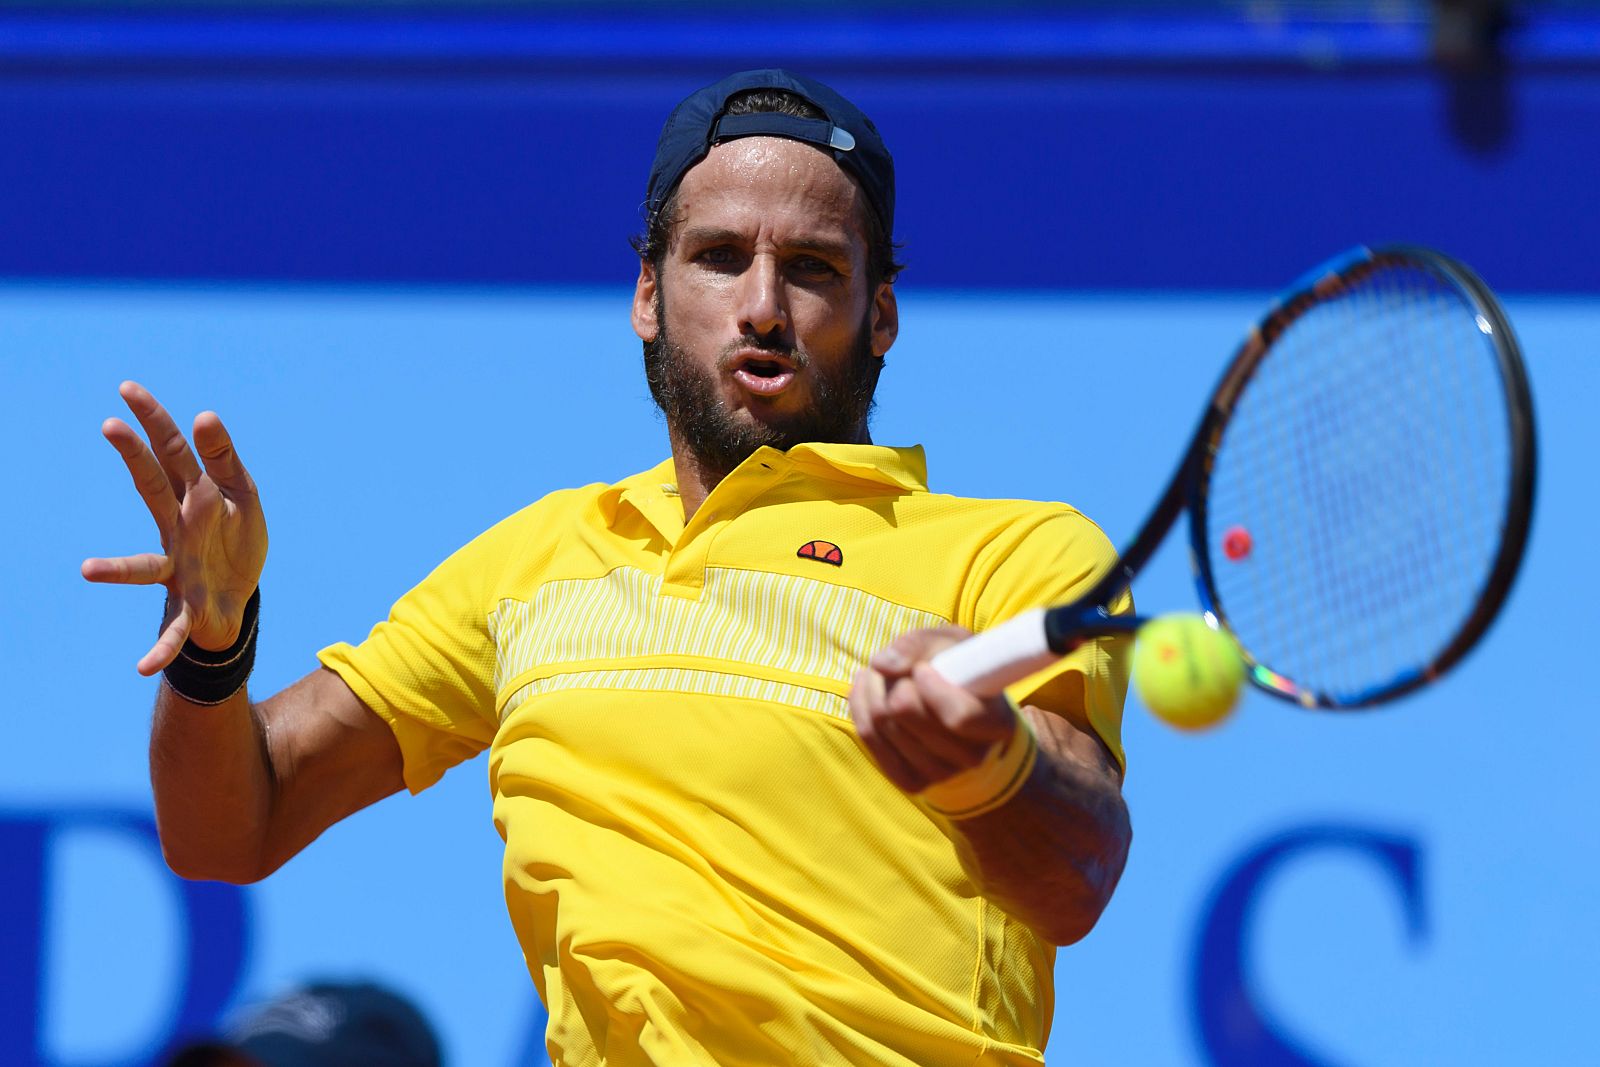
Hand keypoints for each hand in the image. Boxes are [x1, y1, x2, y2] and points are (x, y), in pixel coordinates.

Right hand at [82, 381, 267, 675]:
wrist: (238, 599)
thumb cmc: (234, 540)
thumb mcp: (242, 496)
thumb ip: (225, 460)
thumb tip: (204, 415)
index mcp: (194, 498)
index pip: (172, 453)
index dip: (154, 421)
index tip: (127, 388)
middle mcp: (176, 530)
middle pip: (152, 490)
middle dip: (134, 457)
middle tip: (110, 424)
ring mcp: (178, 570)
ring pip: (143, 569)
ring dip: (117, 572)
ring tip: (89, 571)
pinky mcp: (188, 608)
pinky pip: (171, 632)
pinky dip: (159, 649)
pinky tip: (142, 667)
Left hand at [849, 626, 1019, 794]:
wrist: (955, 706)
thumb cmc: (958, 669)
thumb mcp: (950, 643)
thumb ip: (919, 645)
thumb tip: (882, 664)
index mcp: (996, 723)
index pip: (959, 716)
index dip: (932, 689)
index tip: (922, 669)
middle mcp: (973, 756)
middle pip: (908, 714)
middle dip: (893, 679)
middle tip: (898, 666)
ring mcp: (941, 773)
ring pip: (883, 725)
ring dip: (873, 688)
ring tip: (882, 674)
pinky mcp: (912, 781)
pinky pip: (870, 739)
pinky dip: (860, 707)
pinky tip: (867, 689)